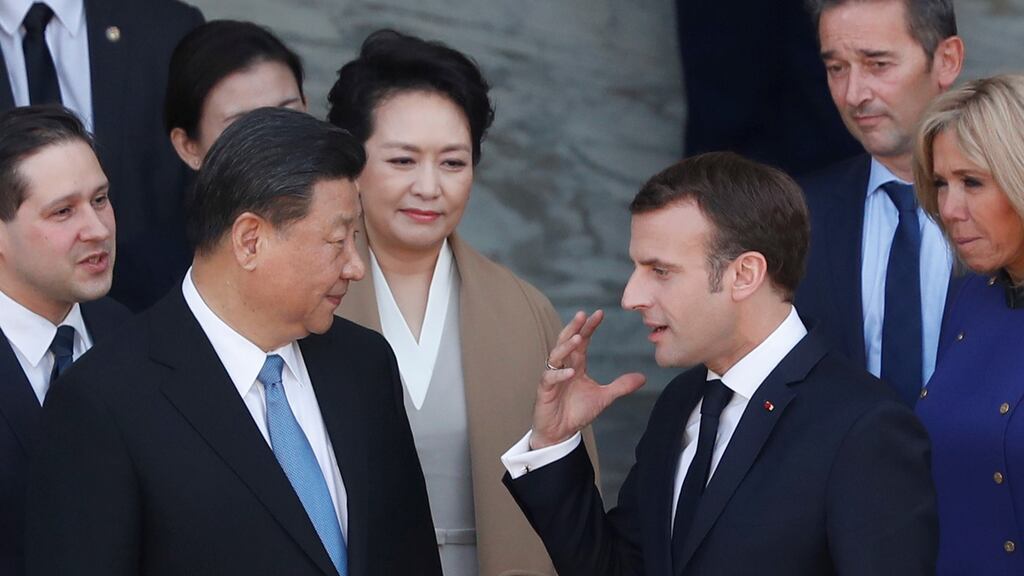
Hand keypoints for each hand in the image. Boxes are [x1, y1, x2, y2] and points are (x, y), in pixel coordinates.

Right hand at [530, 310, 645, 449]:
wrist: (561, 433)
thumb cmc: (577, 413)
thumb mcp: (604, 397)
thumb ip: (621, 386)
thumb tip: (642, 377)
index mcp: (576, 365)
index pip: (582, 341)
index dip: (589, 327)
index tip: (599, 313)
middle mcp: (563, 367)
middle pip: (566, 341)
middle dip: (574, 328)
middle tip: (583, 314)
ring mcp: (553, 377)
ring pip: (556, 356)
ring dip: (566, 347)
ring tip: (578, 338)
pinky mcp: (545, 390)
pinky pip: (550, 378)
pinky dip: (559, 374)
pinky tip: (570, 372)